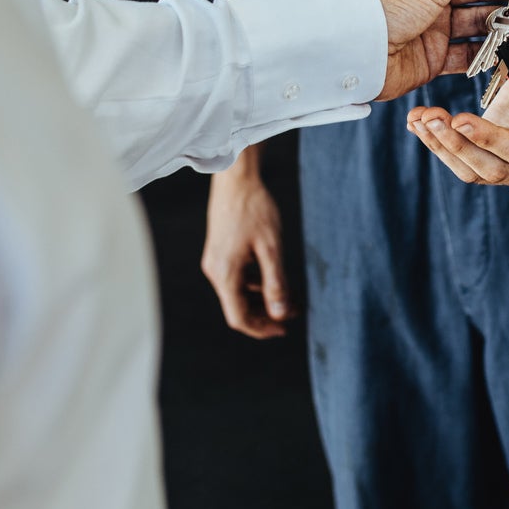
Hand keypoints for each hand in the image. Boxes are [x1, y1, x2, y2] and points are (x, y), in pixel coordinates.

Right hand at [201, 166, 290, 338]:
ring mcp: (215, 261)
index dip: (262, 328)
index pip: (239, 317)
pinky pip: (236, 278)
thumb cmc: (255, 209)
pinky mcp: (220, 252)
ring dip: (262, 298)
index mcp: (225, 274)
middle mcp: (215, 271)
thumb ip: (275, 283)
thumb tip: (280, 314)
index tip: (284, 329)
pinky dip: (255, 284)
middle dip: (266, 314)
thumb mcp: (271, 248)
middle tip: (293, 312)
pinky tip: (273, 278)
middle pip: (238, 307)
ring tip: (290, 297)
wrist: (236, 179)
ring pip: (238, 293)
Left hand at [405, 44, 508, 188]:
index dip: (490, 140)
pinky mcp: (489, 156)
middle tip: (430, 117)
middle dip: (457, 146)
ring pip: (470, 170)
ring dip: (440, 146)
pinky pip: (460, 158)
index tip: (461, 118)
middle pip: (492, 169)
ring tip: (418, 118)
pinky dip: (436, 142)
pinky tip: (416, 121)